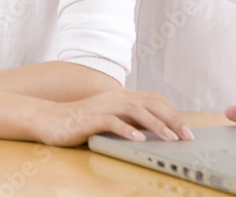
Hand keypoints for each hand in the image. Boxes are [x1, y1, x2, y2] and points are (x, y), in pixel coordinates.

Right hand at [37, 89, 192, 146]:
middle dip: (171, 119)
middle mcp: (114, 97)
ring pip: (135, 111)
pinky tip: (139, 140)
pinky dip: (127, 130)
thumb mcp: (109, 118)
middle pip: (150, 103)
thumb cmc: (79, 122)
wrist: (48, 119)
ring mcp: (102, 106)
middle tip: (187, 136)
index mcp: (121, 96)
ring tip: (170, 138)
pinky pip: (112, 122)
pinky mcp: (90, 118)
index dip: (173, 113)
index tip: (186, 129)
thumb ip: (129, 120)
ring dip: (155, 125)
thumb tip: (154, 130)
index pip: (154, 99)